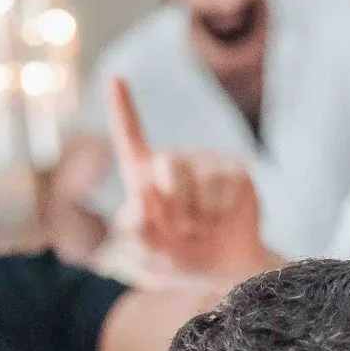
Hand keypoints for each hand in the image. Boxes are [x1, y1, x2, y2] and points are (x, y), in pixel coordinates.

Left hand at [107, 78, 274, 281]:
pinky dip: (220, 213)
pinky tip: (222, 221)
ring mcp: (206, 164)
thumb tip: (139, 202)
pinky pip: (224, 187)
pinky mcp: (235, 171)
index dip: (122, 108)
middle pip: (167, 164)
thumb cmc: (183, 257)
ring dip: (199, 217)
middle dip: (175, 205)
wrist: (228, 271)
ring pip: (198, 180)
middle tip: (183, 230)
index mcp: (145, 177)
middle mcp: (174, 163)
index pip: (130, 138)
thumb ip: (135, 233)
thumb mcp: (150, 255)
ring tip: (203, 230)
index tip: (115, 79)